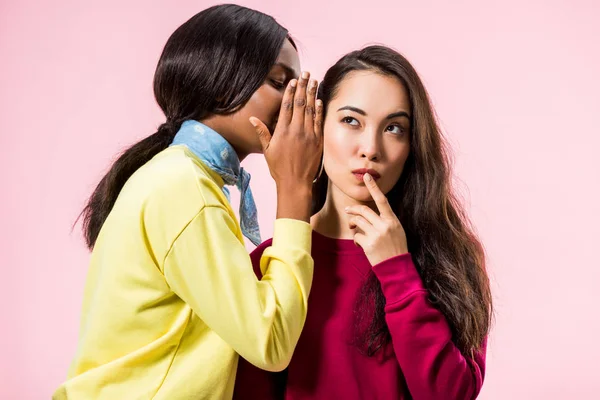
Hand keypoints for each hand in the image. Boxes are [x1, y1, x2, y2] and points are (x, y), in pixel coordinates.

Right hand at [250, 71, 322, 189]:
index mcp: (283, 131)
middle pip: (301, 103)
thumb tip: (253, 119)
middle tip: (306, 73)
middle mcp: (296, 130)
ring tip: (314, 81)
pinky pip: (318, 121)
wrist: (295, 183)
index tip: (293, 81)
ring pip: (311, 109)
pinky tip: (319, 100)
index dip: (290, 91)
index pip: (287, 106)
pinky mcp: (317, 141)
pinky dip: (319, 109)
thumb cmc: (279, 168)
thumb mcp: (267, 150)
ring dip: (312, 94)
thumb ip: (263, 132)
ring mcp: (308, 135)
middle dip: (303, 87)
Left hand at [345, 173, 408, 265]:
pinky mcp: (368, 244)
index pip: (382, 200)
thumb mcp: (396, 230)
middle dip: (353, 209)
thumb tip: (366, 214)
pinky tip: (360, 244)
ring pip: (357, 221)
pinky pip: (356, 236)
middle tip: (347, 210)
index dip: (373, 187)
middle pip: (363, 210)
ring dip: (352, 223)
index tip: (366, 176)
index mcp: (392, 220)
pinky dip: (355, 239)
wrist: (397, 267)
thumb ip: (384, 220)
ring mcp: (376, 234)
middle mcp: (384, 225)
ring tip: (353, 228)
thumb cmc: (396, 248)